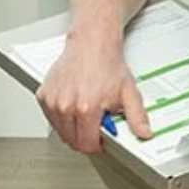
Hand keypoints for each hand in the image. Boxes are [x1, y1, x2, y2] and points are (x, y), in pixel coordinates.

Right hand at [36, 36, 150, 153]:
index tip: (100, 140)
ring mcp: (53, 100)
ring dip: (73, 129)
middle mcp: (66, 105)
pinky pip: (51, 119)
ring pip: (61, 132)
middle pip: (72, 141)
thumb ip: (137, 117)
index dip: (96, 146)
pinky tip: (72, 106)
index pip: (86, 145)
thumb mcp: (129, 93)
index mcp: (86, 108)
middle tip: (95, 124)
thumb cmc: (107, 65)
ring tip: (85, 113)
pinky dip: (61, 118)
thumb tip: (144, 133)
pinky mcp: (44, 95)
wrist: (92, 42)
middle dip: (85, 138)